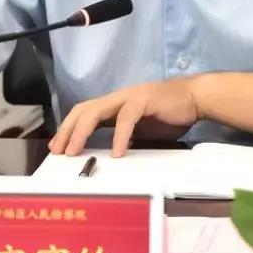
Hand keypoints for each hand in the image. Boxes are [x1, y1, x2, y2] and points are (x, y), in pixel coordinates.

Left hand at [49, 78, 201, 156]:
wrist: (195, 98)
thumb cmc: (169, 115)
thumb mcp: (142, 130)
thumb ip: (126, 138)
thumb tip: (112, 156)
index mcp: (115, 105)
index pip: (84, 113)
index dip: (69, 128)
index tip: (58, 148)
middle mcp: (117, 98)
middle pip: (83, 109)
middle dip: (67, 129)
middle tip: (58, 151)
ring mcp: (129, 97)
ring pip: (96, 110)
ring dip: (82, 131)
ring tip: (74, 150)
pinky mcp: (144, 99)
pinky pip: (126, 118)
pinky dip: (119, 136)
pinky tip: (117, 152)